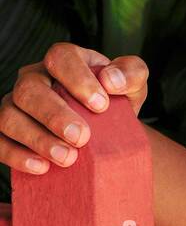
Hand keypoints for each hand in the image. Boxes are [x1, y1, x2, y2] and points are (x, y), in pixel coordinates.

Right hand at [0, 43, 148, 174]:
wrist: (105, 133)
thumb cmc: (115, 103)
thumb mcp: (133, 86)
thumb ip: (132, 73)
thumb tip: (112, 80)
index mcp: (64, 61)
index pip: (60, 57)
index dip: (78, 80)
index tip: (102, 106)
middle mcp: (34, 78)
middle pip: (29, 88)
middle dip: (54, 115)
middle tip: (82, 138)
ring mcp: (15, 105)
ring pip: (9, 116)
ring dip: (37, 139)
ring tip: (67, 159)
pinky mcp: (6, 133)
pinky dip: (17, 156)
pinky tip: (42, 168)